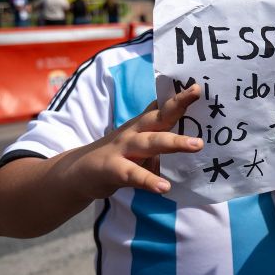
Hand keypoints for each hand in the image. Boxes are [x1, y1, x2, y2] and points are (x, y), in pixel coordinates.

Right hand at [61, 84, 203, 198]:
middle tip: (197, 95)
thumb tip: (184, 119)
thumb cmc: (118, 154)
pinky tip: (164, 187)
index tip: (197, 87)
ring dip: (174, 142)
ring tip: (196, 145)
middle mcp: (134, 133)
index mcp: (142, 125)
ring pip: (150, 143)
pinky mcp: (113, 170)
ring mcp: (123, 150)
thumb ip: (157, 130)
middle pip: (158, 117)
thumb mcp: (137, 138)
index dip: (179, 97)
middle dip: (178, 106)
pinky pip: (134, 174)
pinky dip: (149, 180)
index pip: (163, 108)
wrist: (77, 173)